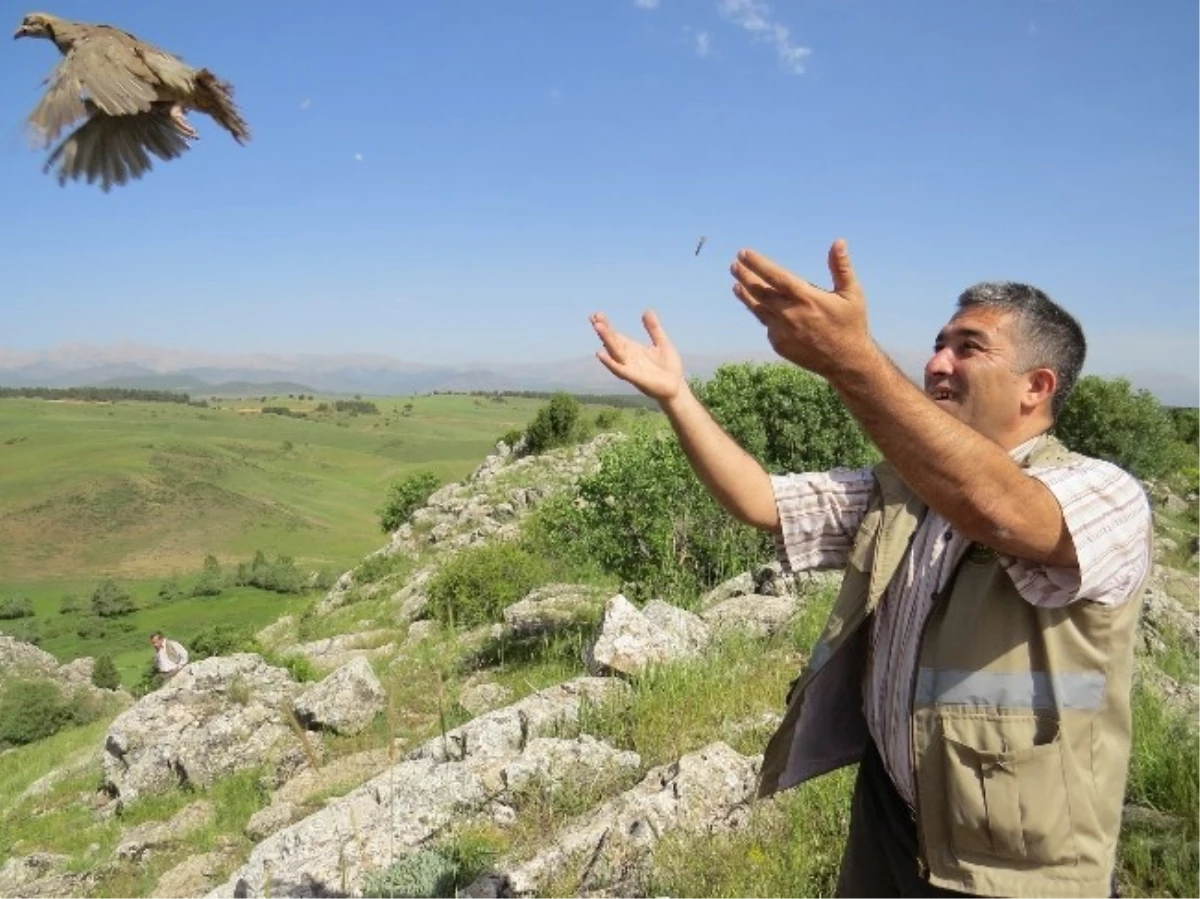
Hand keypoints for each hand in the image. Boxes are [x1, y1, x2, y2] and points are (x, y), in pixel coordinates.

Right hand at [590, 310, 685, 402]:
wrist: (677, 388)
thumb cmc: (669, 368)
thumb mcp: (662, 343)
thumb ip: (654, 328)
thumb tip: (646, 310)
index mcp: (634, 350)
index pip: (616, 336)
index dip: (607, 326)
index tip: (597, 314)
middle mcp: (629, 358)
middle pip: (613, 342)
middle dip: (604, 330)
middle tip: (594, 316)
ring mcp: (630, 368)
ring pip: (615, 352)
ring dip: (606, 340)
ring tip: (597, 327)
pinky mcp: (635, 378)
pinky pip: (620, 369)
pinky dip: (610, 362)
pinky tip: (600, 354)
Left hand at [730, 239, 873, 377]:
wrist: (846, 362)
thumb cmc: (851, 324)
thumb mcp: (852, 294)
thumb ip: (841, 267)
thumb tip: (839, 241)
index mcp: (806, 298)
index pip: (775, 276)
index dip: (757, 264)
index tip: (743, 253)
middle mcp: (790, 314)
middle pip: (760, 292)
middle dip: (745, 277)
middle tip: (734, 265)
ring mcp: (782, 331)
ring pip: (757, 309)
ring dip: (745, 295)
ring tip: (735, 285)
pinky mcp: (779, 345)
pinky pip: (766, 325)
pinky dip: (761, 314)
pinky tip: (756, 306)